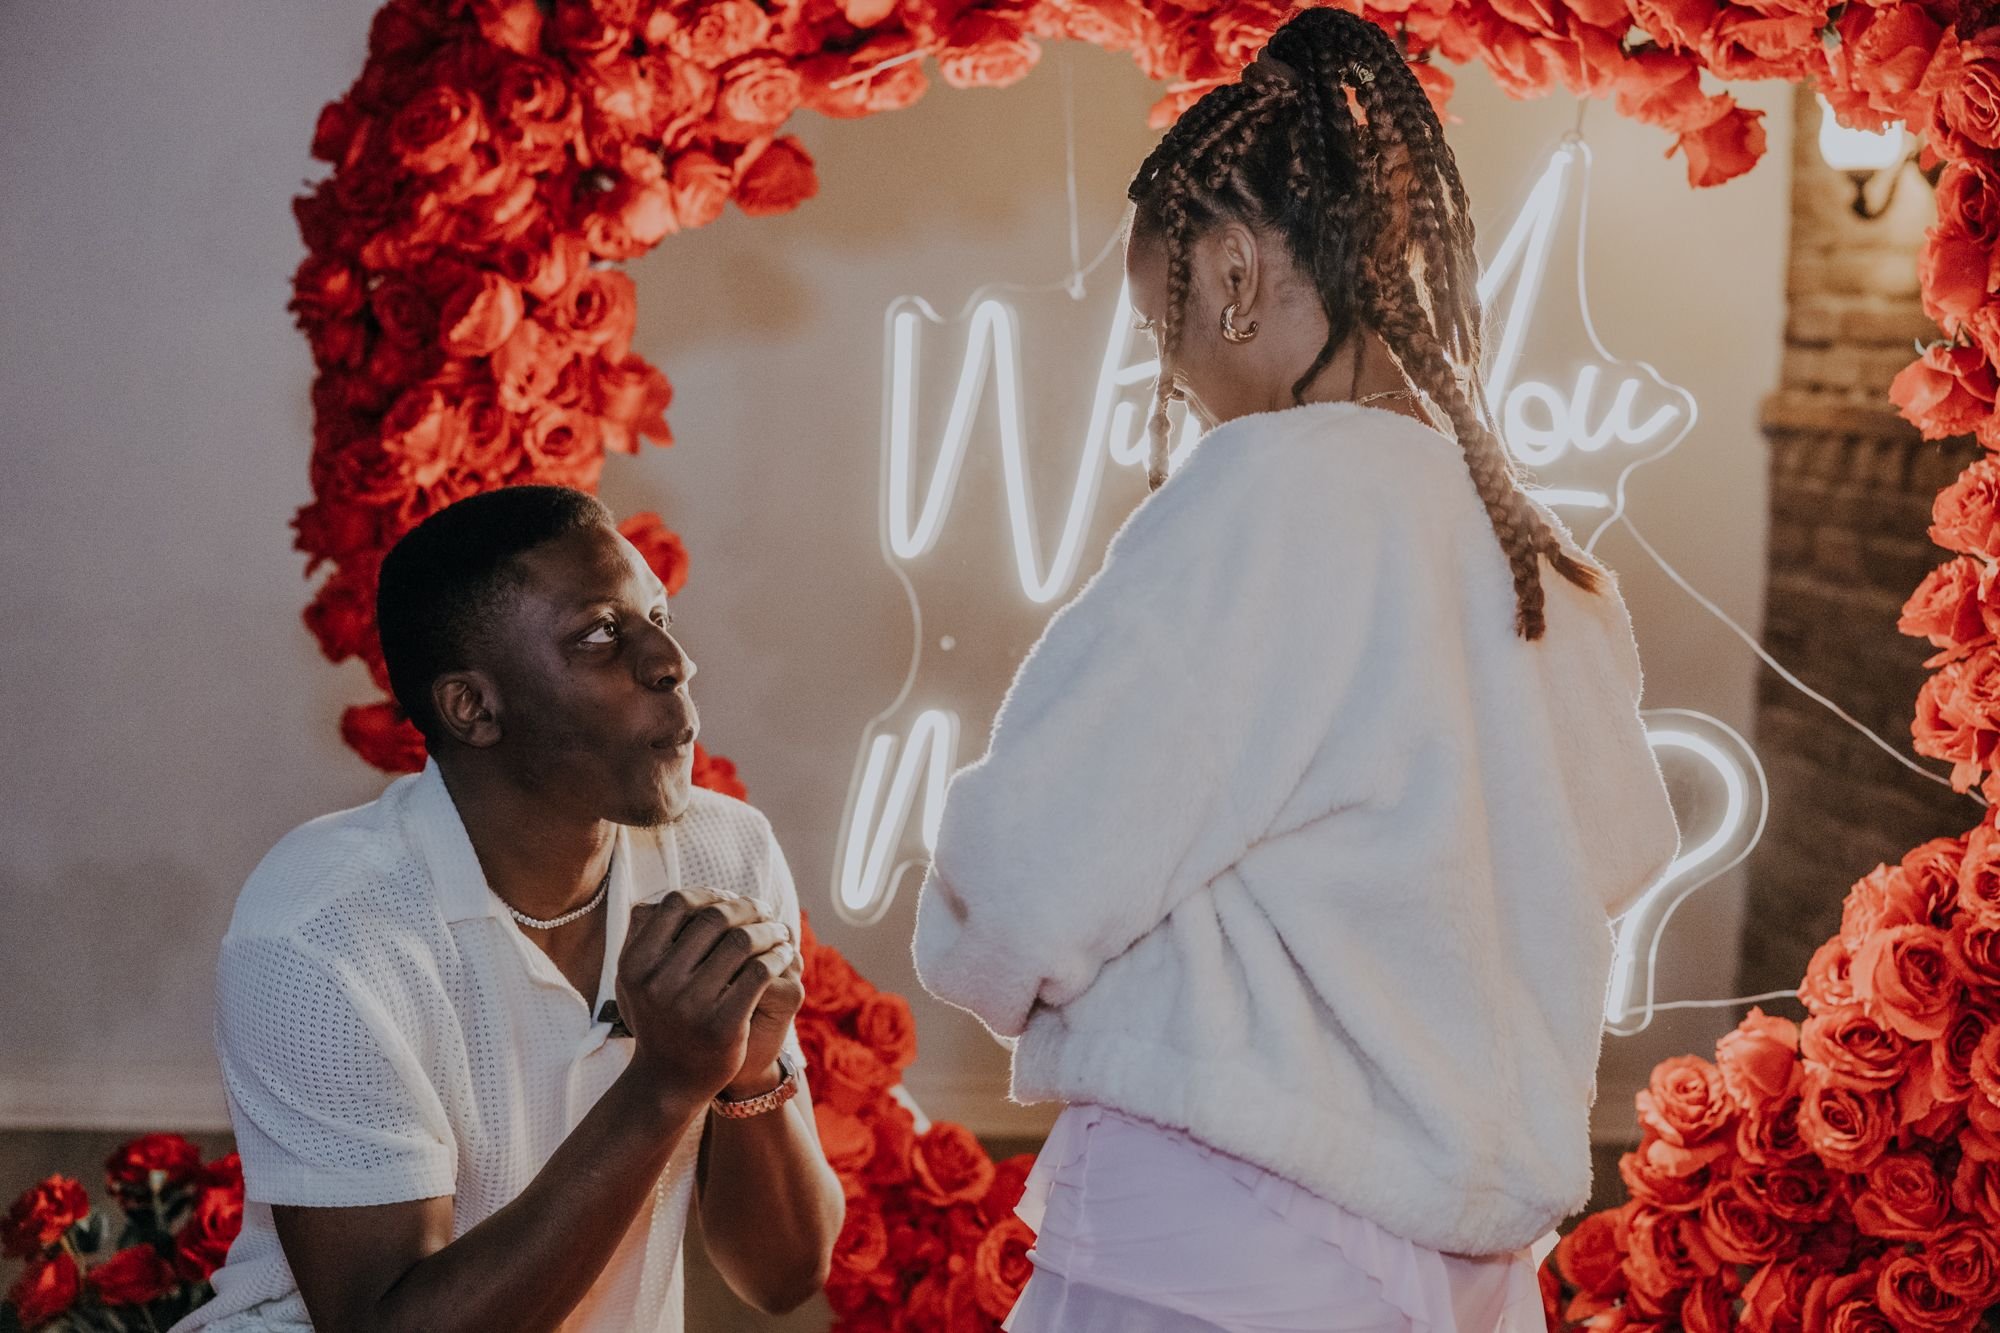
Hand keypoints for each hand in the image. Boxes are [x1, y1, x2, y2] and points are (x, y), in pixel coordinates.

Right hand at [615, 888, 795, 1105]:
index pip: (676, 903)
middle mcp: (659, 983)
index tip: (731, 899)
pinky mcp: (722, 1023)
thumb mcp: (641, 978)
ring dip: (768, 929)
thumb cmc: (660, 1018)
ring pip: (742, 941)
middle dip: (746, 907)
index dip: (709, 894)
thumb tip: (693, 891)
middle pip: (714, 918)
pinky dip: (777, 956)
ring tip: (780, 931)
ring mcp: (690, 1004)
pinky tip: (784, 956)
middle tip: (765, 910)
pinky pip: (760, 972)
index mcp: (635, 965)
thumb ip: (654, 934)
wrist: (669, 1080)